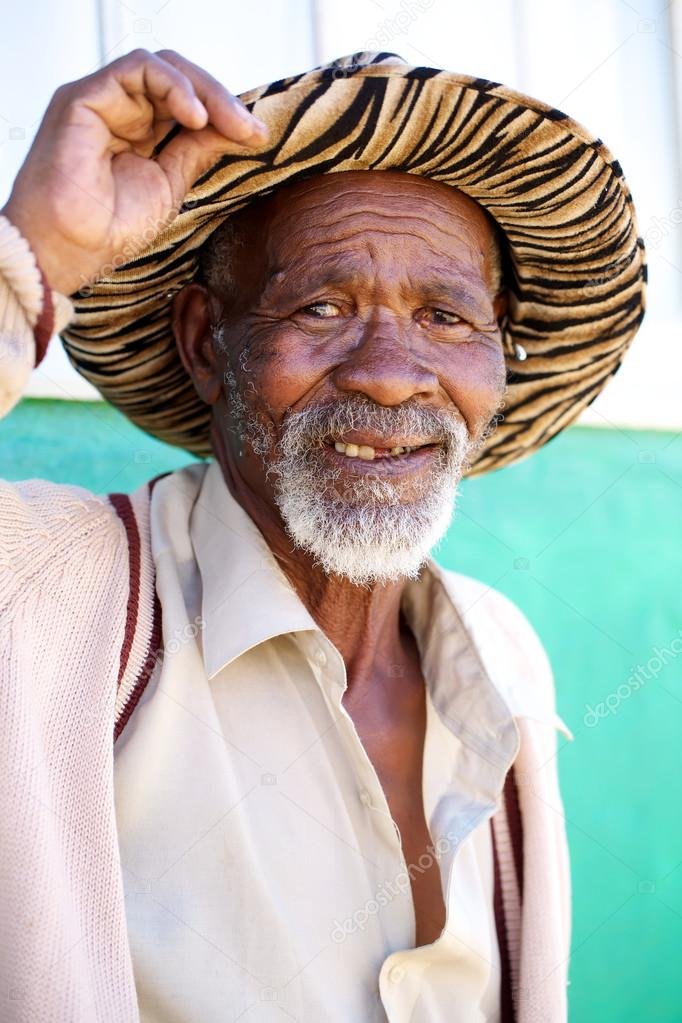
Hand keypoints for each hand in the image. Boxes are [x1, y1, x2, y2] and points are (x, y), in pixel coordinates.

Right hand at [1, 49, 266, 295]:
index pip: (184, 105)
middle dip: (221, 101)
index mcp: (138, 133)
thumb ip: (196, 150)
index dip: (223, 115)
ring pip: (162, 70)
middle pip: (177, 82)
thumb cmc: (109, 228)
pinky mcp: (85, 96)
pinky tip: (195, 117)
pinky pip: (138, 70)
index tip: (258, 138)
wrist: (69, 248)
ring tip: (231, 124)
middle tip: (252, 131)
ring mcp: (102, 100)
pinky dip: (173, 87)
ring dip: (205, 92)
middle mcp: (119, 111)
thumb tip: (237, 127)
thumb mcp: (169, 184)